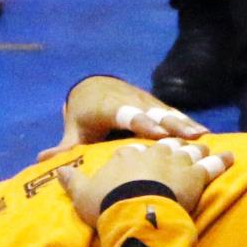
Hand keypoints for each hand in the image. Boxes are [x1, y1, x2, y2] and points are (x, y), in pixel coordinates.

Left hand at [43, 75, 207, 159]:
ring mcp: (146, 101)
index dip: (141, 121)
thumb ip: (65, 145)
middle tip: (189, 137)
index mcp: (108, 106)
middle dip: (170, 123)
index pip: (126, 113)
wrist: (95, 88)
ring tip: (202, 137)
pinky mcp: (156, 105)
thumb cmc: (85, 116)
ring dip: (184, 123)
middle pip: (152, 111)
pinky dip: (188, 122)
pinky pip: (173, 113)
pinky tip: (205, 134)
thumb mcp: (75, 129)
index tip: (156, 132)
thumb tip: (41, 158)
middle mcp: (130, 100)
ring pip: (167, 111)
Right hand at [56, 137, 231, 224]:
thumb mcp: (82, 192)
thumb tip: (54, 169)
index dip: (137, 153)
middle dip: (171, 146)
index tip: (141, 156)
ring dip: (196, 149)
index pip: (132, 149)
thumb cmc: (107, 202)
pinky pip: (211, 166)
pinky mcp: (194, 175)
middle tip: (179, 147)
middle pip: (163, 146)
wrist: (134, 208)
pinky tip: (230, 157)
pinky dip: (221, 161)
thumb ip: (71, 180)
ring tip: (204, 146)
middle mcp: (152, 152)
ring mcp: (175, 161)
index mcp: (125, 154)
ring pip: (187, 151)